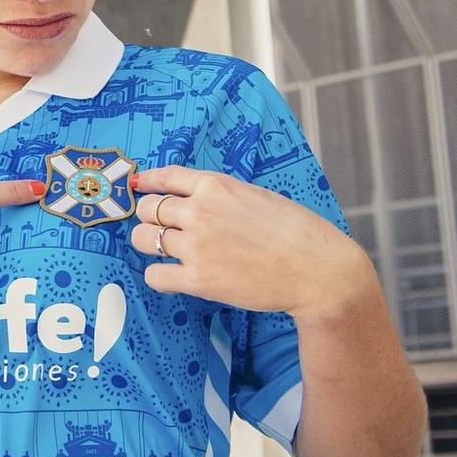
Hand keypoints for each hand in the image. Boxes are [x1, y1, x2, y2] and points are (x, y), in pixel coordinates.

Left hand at [129, 164, 369, 320]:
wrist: (317, 269)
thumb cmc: (295, 231)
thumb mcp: (255, 194)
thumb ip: (220, 193)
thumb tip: (190, 195)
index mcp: (214, 185)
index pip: (163, 177)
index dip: (147, 183)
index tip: (139, 188)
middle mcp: (200, 211)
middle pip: (147, 209)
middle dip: (151, 218)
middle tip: (163, 228)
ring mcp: (196, 245)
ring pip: (144, 239)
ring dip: (151, 244)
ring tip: (168, 251)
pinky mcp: (199, 279)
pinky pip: (155, 275)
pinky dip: (159, 275)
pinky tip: (174, 276)